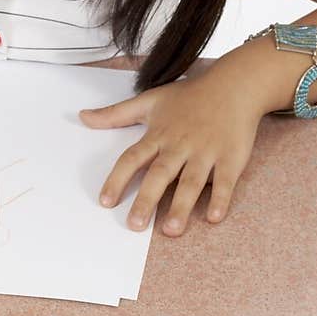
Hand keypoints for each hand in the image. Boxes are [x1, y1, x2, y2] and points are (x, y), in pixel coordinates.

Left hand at [80, 72, 262, 234]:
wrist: (234, 85)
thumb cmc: (189, 97)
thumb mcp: (149, 100)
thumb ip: (115, 114)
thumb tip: (82, 117)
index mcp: (159, 135)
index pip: (132, 159)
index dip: (117, 180)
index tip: (106, 201)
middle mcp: (180, 145)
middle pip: (160, 175)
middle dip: (146, 201)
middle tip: (134, 225)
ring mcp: (206, 152)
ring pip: (191, 182)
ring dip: (181, 207)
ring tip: (170, 230)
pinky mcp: (230, 158)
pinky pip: (224, 181)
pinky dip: (220, 199)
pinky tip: (213, 217)